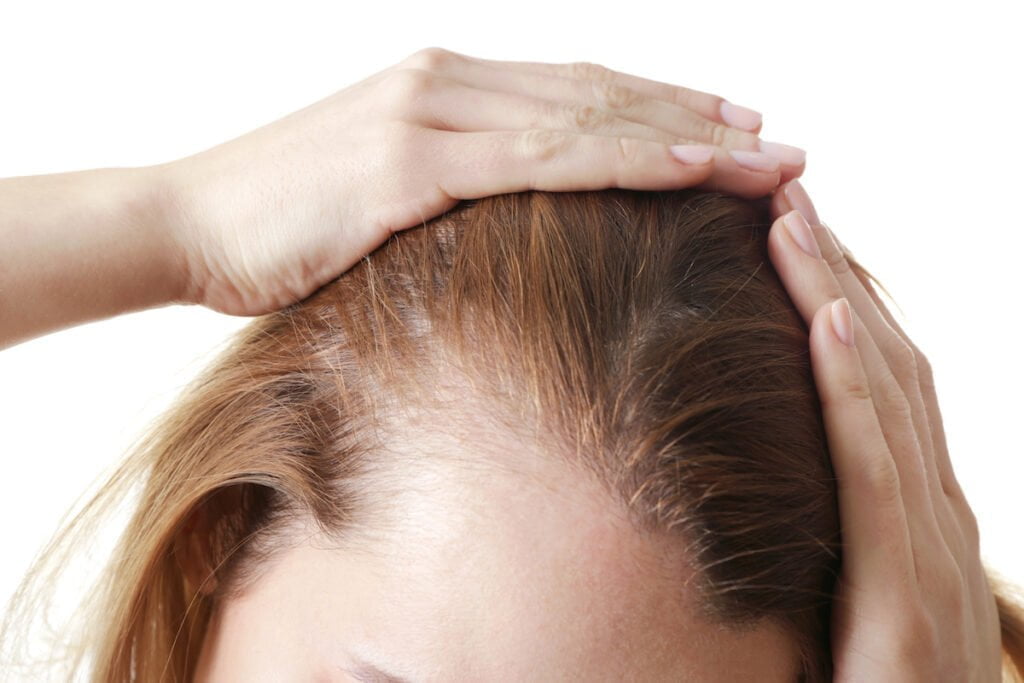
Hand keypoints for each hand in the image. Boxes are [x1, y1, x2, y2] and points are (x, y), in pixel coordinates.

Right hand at [157, 46, 805, 316]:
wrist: (184, 223)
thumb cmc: (276, 222)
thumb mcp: (375, 197)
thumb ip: (446, 190)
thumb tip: (502, 224)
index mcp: (445, 88)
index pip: (577, 92)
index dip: (661, 105)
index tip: (731, 127)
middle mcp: (450, 83)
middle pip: (601, 95)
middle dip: (700, 116)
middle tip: (781, 138)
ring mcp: (433, 115)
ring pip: (589, 118)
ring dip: (689, 134)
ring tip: (768, 155)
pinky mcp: (414, 162)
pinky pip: (543, 159)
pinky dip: (624, 158)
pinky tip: (690, 165)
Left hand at [767, 180, 1002, 680]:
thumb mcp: (842, 600)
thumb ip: (828, 533)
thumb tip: (774, 463)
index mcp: (915, 516)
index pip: (879, 381)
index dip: (838, 300)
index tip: (789, 233)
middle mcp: (935, 518)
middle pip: (886, 366)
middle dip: (835, 275)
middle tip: (785, 193)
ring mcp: (931, 555)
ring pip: (884, 397)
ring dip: (837, 301)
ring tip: (793, 219)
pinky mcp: (906, 600)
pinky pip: (876, 474)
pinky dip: (854, 390)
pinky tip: (824, 321)